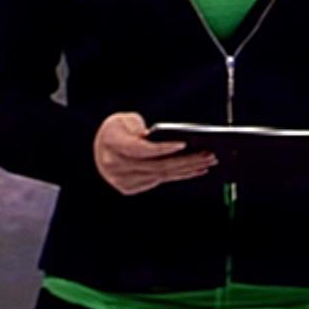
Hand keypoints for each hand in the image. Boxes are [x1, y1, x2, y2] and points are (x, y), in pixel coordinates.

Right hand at [94, 112, 215, 194]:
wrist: (99, 148)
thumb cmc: (117, 129)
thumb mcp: (125, 120)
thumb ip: (141, 128)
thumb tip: (168, 141)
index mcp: (113, 144)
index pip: (142, 150)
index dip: (163, 148)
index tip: (183, 144)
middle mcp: (115, 166)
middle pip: (157, 165)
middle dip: (186, 160)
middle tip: (209, 154)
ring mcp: (122, 180)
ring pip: (162, 175)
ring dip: (188, 169)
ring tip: (208, 161)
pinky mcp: (130, 188)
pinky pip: (160, 181)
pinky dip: (179, 175)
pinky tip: (195, 170)